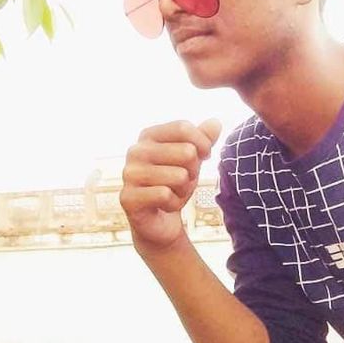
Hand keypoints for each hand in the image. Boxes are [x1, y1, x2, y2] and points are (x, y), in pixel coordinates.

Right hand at [120, 118, 221, 251]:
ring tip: (172, 192)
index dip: (203, 143)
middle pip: (187, 152)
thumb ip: (203, 139)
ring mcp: (129, 174)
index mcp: (148, 135)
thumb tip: (216, 123)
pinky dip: (173, 203)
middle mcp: (135, 151)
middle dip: (193, 171)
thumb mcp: (192, 159)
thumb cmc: (174, 183)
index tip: (205, 155)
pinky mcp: (128, 197)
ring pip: (180, 176)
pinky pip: (165, 195)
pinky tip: (164, 205)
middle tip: (182, 180)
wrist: (157, 219)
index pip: (183, 127)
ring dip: (183, 190)